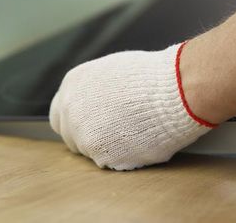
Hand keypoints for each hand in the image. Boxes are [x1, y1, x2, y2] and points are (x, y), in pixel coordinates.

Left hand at [49, 43, 215, 169]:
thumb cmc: (152, 77)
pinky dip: (126, 156)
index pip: (61, 116)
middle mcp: (72, 113)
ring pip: (93, 152)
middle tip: (118, 132)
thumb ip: (94, 90)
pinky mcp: (105, 157)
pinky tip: (142, 141)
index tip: (92, 125)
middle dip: (92, 137)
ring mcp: (86, 137)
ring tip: (136, 132)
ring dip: (110, 147)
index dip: (78, 122)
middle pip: (73, 138)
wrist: (175, 92)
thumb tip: (96, 101)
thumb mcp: (112, 71)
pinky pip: (112, 163)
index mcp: (72, 88)